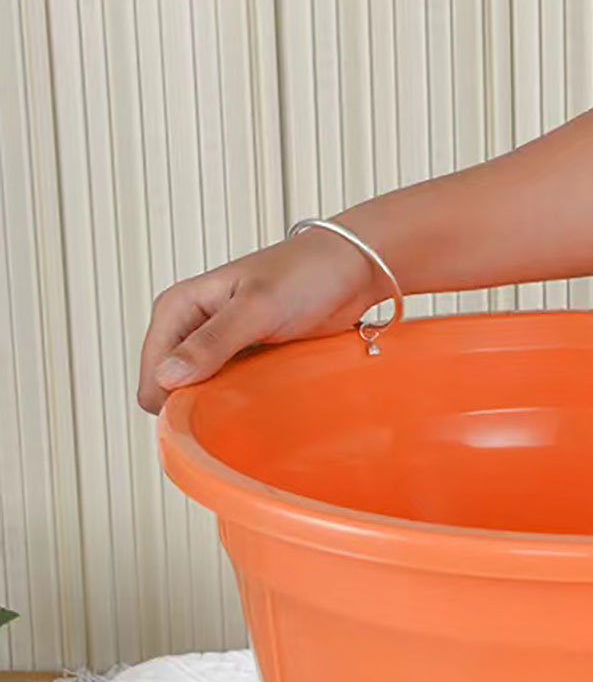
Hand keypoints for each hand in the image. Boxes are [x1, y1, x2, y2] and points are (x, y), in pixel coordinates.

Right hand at [137, 224, 389, 414]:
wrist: (350, 270)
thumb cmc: (306, 273)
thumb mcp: (257, 307)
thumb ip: (212, 342)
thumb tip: (168, 376)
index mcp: (178, 309)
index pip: (152, 377)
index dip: (174, 401)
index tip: (211, 412)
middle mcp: (192, 329)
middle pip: (172, 392)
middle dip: (197, 407)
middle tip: (239, 406)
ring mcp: (218, 348)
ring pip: (200, 396)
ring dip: (222, 407)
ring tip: (255, 400)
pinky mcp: (244, 360)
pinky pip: (229, 394)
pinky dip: (242, 402)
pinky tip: (264, 399)